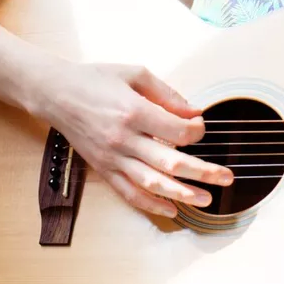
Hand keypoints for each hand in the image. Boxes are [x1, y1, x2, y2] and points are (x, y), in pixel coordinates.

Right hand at [35, 62, 232, 217]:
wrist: (56, 93)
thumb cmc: (97, 79)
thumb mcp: (136, 74)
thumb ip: (167, 95)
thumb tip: (194, 112)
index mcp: (134, 111)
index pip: (177, 132)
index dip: (197, 132)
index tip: (202, 127)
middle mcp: (124, 139)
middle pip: (171, 163)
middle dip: (204, 171)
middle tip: (227, 177)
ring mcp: (112, 157)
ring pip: (152, 183)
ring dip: (183, 193)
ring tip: (206, 199)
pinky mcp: (103, 169)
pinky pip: (129, 193)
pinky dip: (151, 204)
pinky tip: (171, 209)